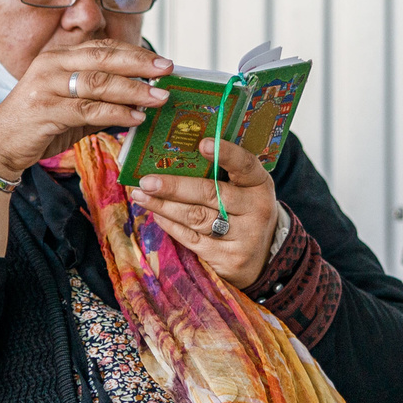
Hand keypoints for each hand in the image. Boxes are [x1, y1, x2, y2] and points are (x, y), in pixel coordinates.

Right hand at [0, 40, 171, 178]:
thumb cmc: (38, 125)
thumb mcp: (72, 106)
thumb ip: (101, 101)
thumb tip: (141, 100)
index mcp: (57, 57)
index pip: (102, 48)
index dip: (135, 53)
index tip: (162, 61)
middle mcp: (50, 65)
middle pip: (103, 59)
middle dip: (139, 64)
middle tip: (167, 72)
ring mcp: (45, 86)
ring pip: (98, 83)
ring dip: (133, 90)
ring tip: (158, 97)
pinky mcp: (44, 110)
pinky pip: (88, 110)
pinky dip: (115, 113)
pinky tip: (135, 118)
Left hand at [129, 138, 277, 288]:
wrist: (262, 257)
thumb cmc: (244, 211)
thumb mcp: (244, 189)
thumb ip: (221, 174)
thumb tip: (175, 156)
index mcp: (260, 184)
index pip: (244, 164)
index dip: (225, 153)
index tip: (201, 144)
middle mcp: (255, 209)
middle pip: (210, 194)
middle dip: (174, 186)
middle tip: (147, 181)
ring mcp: (243, 236)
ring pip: (196, 217)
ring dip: (164, 206)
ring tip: (141, 195)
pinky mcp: (227, 258)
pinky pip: (192, 239)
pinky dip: (171, 225)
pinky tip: (157, 214)